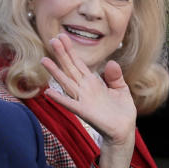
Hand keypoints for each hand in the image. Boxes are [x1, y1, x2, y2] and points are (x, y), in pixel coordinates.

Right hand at [41, 34, 136, 167]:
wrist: (124, 131)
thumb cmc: (121, 112)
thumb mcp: (121, 89)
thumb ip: (114, 76)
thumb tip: (111, 62)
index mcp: (92, 82)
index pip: (78, 63)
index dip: (70, 50)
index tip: (61, 37)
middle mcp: (84, 89)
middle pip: (70, 69)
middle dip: (61, 55)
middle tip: (52, 39)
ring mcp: (83, 100)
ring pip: (66, 83)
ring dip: (55, 72)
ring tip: (44, 60)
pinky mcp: (85, 112)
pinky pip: (70, 104)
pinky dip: (60, 99)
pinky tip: (48, 92)